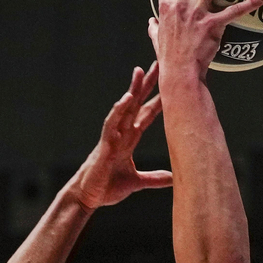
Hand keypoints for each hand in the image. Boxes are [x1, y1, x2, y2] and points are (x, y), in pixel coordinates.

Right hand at [68, 64, 172, 209]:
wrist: (88, 198)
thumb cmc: (107, 187)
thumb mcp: (136, 182)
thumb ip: (154, 179)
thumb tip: (174, 179)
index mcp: (129, 139)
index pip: (146, 115)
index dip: (159, 101)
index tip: (173, 85)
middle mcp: (121, 133)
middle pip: (136, 104)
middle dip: (147, 85)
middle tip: (158, 64)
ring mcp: (112, 137)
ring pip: (123, 108)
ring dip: (132, 90)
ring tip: (140, 72)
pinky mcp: (104, 144)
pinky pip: (111, 123)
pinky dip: (119, 111)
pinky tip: (127, 99)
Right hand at [148, 0, 262, 82]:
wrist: (179, 73)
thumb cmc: (168, 58)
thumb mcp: (157, 40)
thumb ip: (154, 29)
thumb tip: (151, 24)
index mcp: (166, 5)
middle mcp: (181, 4)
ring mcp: (197, 13)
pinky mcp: (212, 25)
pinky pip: (234, 11)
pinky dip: (250, 3)